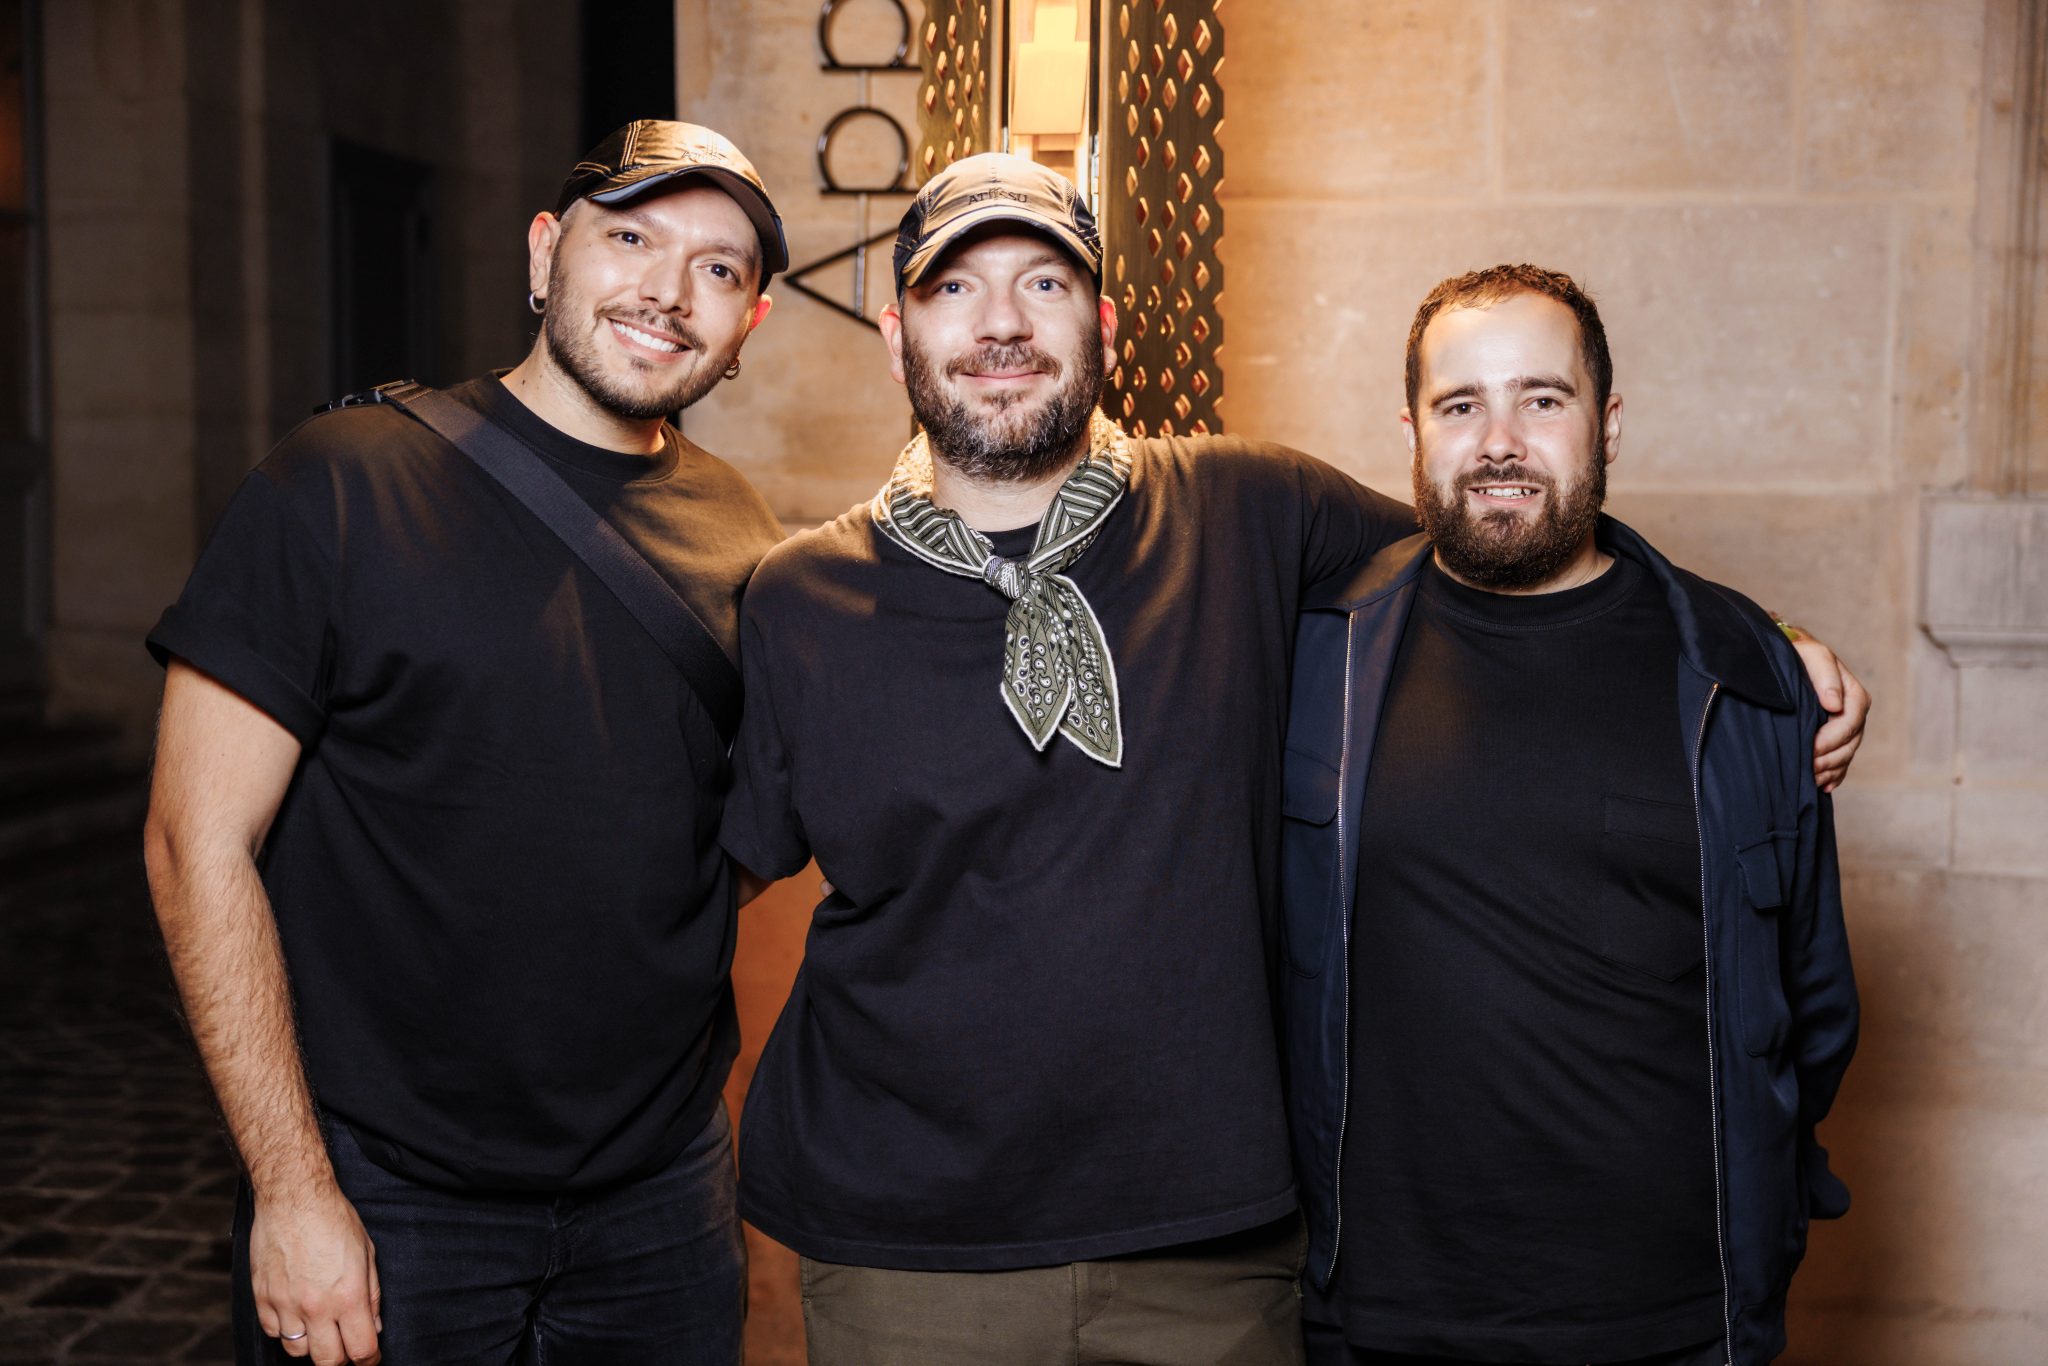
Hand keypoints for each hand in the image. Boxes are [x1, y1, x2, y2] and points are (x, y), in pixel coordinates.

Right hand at [250, 1182, 381, 1364]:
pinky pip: (273, 1332)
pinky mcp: (263, 1298)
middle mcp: (316, 1306)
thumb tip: (374, 1327)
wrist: (293, 1198)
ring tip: (320, 1327)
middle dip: (340, 1360)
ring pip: (297, 1351)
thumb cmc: (334, 1219)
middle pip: (328, 1361)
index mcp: (348, 1296)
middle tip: (346, 1347)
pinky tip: (296, 1315)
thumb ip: (372, 1295)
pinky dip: (286, 1331)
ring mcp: (285, 1304)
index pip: (361, 1349)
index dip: (369, 1360)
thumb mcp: (367, 1253)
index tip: (370, 1358)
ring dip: (311, 1346)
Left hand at [1787, 632, 1869, 793]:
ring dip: (1830, 770)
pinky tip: (1820, 786)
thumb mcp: (1810, 653)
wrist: (1783, 657)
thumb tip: (1834, 704)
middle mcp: (1851, 711)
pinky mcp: (1833, 737)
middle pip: (1850, 742)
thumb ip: (1825, 674)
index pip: (1850, 720)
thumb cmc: (1796, 651)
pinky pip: (1840, 761)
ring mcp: (1844, 726)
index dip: (1832, 738)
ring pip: (1845, 754)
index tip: (1811, 749)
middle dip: (1830, 758)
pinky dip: (1833, 776)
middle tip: (1807, 769)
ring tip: (1810, 779)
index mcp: (1852, 692)